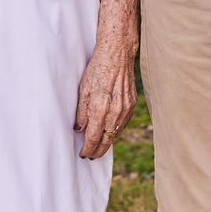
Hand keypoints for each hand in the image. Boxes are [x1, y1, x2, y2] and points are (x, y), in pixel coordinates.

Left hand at [74, 22, 136, 159]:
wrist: (117, 55)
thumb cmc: (97, 69)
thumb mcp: (83, 90)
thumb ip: (81, 112)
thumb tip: (78, 129)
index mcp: (100, 108)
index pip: (93, 137)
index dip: (88, 148)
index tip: (82, 154)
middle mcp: (115, 112)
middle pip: (106, 140)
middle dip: (98, 151)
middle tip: (90, 156)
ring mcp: (125, 109)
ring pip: (116, 133)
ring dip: (107, 143)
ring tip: (99, 148)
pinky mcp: (131, 104)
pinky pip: (123, 124)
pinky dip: (115, 131)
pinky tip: (110, 133)